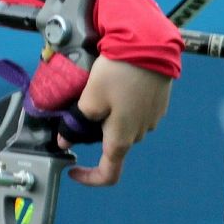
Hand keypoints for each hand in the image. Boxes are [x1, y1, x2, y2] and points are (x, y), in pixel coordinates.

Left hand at [61, 55, 170, 186]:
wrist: (149, 46)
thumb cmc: (118, 74)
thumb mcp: (89, 99)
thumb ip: (76, 123)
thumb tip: (65, 140)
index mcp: (122, 138)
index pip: (108, 174)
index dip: (89, 177)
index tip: (72, 168)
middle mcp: (140, 133)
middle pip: (112, 142)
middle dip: (95, 131)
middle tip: (82, 105)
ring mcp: (152, 118)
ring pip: (124, 124)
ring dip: (110, 115)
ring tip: (100, 88)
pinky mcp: (158, 102)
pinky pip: (135, 110)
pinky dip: (123, 103)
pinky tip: (117, 82)